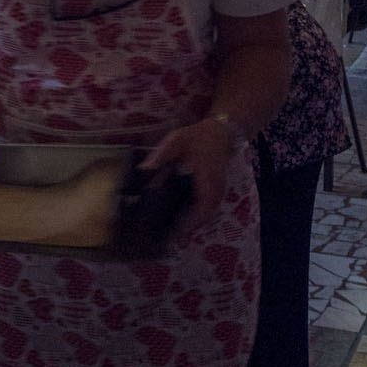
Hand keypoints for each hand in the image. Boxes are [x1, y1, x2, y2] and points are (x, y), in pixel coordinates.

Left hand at [143, 118, 236, 233]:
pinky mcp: (218, 190)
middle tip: (172, 234)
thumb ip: (161, 154)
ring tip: (177, 230)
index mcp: (207, 178)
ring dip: (197, 222)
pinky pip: (210, 208)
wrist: (221, 132)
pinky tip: (187, 217)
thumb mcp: (177, 140)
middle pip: (207, 215)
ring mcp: (219, 190)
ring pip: (210, 213)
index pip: (203, 205)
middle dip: (192, 226)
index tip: (177, 229)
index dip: (192, 220)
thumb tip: (144, 169)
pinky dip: (200, 215)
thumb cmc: (198, 137)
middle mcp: (216, 188)